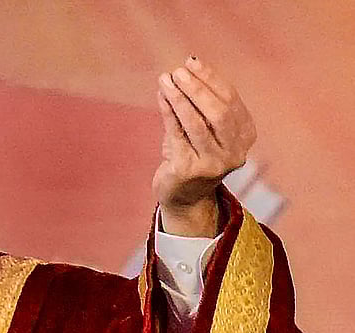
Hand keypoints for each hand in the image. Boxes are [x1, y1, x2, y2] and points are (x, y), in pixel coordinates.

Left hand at [153, 56, 255, 236]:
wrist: (184, 197)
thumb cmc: (192, 155)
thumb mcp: (202, 129)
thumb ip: (200, 104)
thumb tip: (186, 68)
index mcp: (245, 136)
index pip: (230, 100)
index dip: (211, 79)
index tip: (191, 62)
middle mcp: (235, 152)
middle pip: (219, 112)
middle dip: (197, 88)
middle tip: (177, 72)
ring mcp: (214, 164)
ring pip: (198, 124)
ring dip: (180, 98)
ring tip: (165, 80)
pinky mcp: (190, 171)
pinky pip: (178, 135)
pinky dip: (169, 112)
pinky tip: (161, 97)